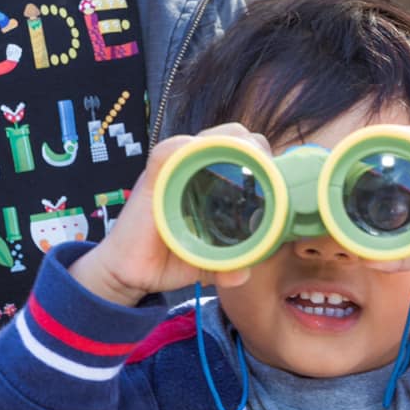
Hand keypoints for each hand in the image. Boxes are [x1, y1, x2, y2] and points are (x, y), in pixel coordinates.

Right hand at [69, 123, 264, 305]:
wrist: (130, 273)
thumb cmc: (170, 258)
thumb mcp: (209, 264)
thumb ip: (229, 266)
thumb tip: (242, 274)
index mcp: (212, 181)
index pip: (246, 150)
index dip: (266, 159)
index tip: (278, 182)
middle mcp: (193, 168)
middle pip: (234, 136)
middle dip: (256, 149)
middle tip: (266, 176)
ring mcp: (172, 168)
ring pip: (208, 138)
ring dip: (232, 146)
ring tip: (247, 169)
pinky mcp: (152, 176)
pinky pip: (170, 152)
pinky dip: (188, 151)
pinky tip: (202, 165)